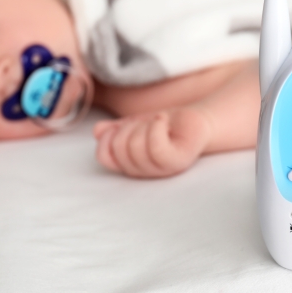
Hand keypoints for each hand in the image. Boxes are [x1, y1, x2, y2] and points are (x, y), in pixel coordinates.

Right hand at [93, 108, 211, 177]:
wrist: (194, 122)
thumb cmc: (164, 125)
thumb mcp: (133, 124)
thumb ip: (114, 129)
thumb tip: (98, 131)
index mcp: (129, 165)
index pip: (104, 156)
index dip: (108, 137)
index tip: (123, 126)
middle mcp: (143, 171)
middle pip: (119, 147)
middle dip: (130, 126)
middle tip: (146, 123)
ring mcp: (160, 169)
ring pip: (136, 145)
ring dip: (146, 124)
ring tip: (158, 122)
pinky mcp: (177, 162)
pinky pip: (155, 146)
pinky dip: (156, 125)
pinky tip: (163, 120)